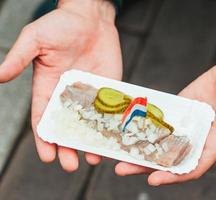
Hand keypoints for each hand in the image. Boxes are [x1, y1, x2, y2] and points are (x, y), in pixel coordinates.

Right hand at [0, 0, 121, 171]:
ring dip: (89, 142)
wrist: (91, 17)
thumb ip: (19, 58)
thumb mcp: (35, 39)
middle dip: (67, 147)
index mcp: (48, 87)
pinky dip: (109, 126)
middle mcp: (68, 95)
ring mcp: (89, 93)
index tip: (48, 155)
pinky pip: (108, 110)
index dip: (44, 138)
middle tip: (70, 165)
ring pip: (88, 123)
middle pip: (66, 127)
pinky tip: (112, 139)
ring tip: (93, 159)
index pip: (43, 118)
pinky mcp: (107, 88)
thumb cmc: (60, 24)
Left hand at [114, 44, 215, 184]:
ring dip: (140, 148)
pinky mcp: (179, 109)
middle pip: (169, 158)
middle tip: (122, 169)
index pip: (192, 165)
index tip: (154, 180)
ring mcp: (186, 124)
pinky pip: (161, 120)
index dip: (174, 175)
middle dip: (146, 165)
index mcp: (214, 142)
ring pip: (160, 141)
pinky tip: (128, 127)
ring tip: (117, 152)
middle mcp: (197, 137)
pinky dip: (145, 126)